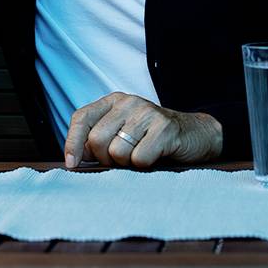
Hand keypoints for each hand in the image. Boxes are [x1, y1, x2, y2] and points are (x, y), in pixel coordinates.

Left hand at [62, 92, 221, 169]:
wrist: (195, 135)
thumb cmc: (152, 138)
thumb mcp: (123, 132)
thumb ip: (99, 140)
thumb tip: (75, 159)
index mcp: (114, 101)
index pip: (81, 118)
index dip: (72, 143)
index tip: (73, 164)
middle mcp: (128, 102)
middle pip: (97, 140)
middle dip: (105, 159)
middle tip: (122, 160)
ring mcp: (147, 113)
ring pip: (117, 152)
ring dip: (127, 163)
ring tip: (141, 155)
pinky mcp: (164, 128)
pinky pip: (139, 159)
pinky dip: (145, 165)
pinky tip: (155, 155)